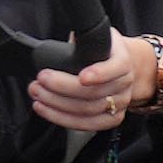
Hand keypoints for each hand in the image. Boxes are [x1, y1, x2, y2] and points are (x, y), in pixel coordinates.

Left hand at [27, 37, 161, 133]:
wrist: (123, 68)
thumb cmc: (104, 51)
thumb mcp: (96, 37)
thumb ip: (82, 40)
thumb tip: (61, 44)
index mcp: (123, 61)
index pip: (115, 68)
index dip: (98, 74)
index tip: (81, 76)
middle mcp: (125, 84)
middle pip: (94, 93)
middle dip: (62, 87)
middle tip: (41, 79)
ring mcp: (120, 103)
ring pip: (87, 111)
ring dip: (57, 104)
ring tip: (38, 93)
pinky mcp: (112, 119)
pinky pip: (86, 124)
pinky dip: (62, 118)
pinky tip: (45, 109)